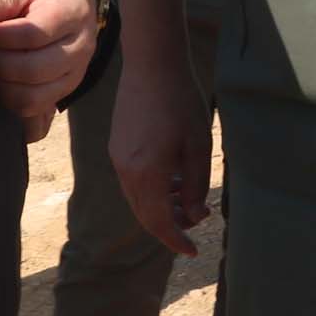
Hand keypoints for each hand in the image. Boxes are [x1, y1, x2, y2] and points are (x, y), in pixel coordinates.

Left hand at [0, 0, 102, 141]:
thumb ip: (4, 0)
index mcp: (72, 12)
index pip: (31, 35)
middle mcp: (81, 46)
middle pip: (32, 70)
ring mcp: (77, 72)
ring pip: (33, 96)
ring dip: (3, 87)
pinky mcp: (67, 89)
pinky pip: (36, 108)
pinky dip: (13, 102)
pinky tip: (2, 84)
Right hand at [110, 54, 213, 257]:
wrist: (152, 65)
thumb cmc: (182, 102)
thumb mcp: (198, 147)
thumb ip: (195, 186)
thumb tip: (193, 216)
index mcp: (147, 174)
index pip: (159, 222)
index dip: (176, 240)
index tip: (193, 251)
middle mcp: (126, 171)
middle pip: (144, 215)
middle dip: (170, 225)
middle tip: (196, 221)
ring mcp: (117, 158)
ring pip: (137, 199)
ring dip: (161, 207)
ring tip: (188, 199)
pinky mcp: (117, 146)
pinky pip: (132, 181)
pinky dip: (151, 190)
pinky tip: (172, 179)